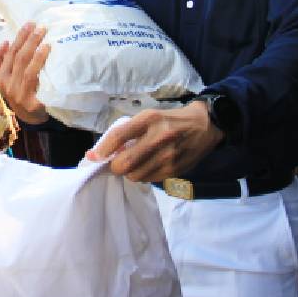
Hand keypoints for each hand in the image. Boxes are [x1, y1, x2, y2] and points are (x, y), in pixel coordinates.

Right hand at [0, 23, 49, 123]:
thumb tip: (4, 43)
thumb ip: (0, 60)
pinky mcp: (29, 101)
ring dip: (35, 50)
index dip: (17, 38)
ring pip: (24, 67)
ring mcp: (16, 93)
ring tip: (45, 39)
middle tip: (41, 27)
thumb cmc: (21, 92)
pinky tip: (46, 53)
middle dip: (28, 39)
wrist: (31, 118)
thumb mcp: (7, 78)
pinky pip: (33, 79)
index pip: (5, 52)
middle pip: (16, 57)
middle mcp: (5, 84)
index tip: (28, 24)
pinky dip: (39, 63)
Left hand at [85, 100, 222, 182]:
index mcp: (149, 119)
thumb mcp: (149, 116)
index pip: (119, 136)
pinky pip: (148, 180)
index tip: (93, 156)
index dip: (103, 149)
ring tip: (135, 162)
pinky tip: (148, 165)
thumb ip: (128, 131)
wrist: (204, 126)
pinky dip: (143, 175)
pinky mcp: (175, 170)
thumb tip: (102, 151)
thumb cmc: (170, 120)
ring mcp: (168, 156)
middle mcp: (159, 138)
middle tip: (116, 161)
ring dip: (129, 172)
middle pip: (125, 163)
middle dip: (115, 165)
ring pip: (135, 175)